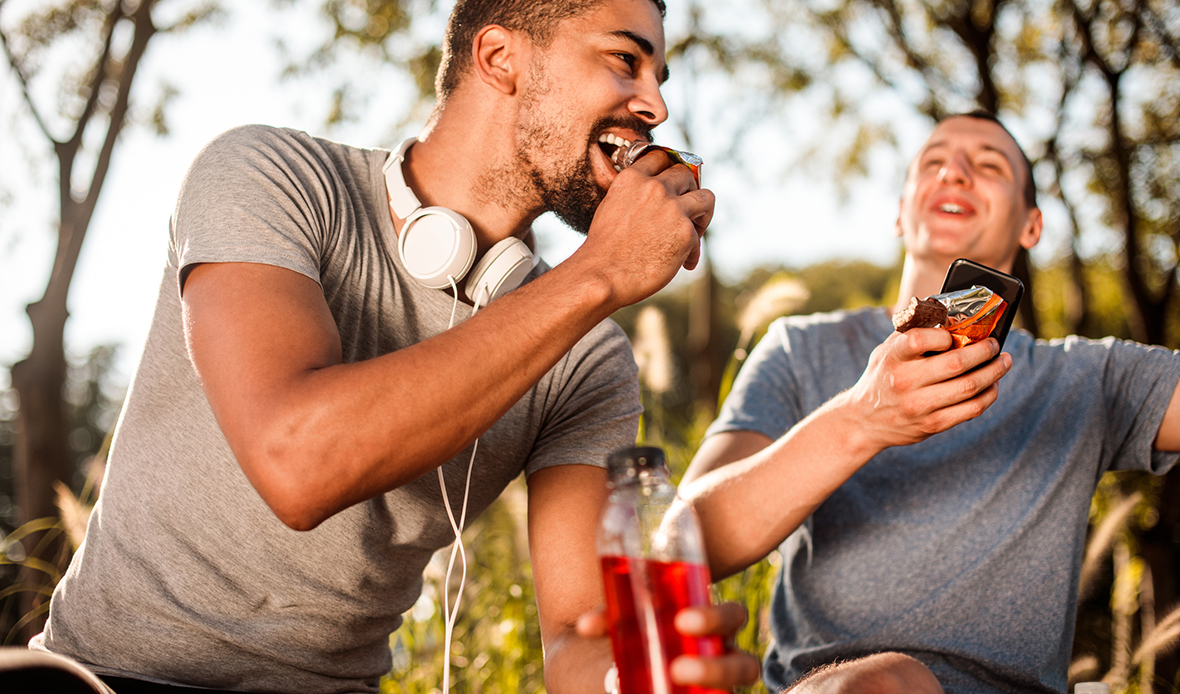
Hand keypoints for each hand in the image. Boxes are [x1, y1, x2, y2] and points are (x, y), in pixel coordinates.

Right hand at [575, 149, 714, 308]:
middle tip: (684, 212)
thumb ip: (635, 196)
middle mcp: (654, 187)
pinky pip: (698, 235)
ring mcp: (673, 208)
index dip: (670, 170)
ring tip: (695, 231)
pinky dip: (693, 251)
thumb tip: (660, 198)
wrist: (603, 275)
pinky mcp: (686, 232)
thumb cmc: (604, 250)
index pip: (660, 157)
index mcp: (632, 179)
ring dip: (703, 213)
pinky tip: (683, 263)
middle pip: (686, 174)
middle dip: (688, 190)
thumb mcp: (613, 208)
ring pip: (706, 197)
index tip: (672, 184)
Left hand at [576, 602, 760, 691]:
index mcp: (712, 628)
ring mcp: (718, 689)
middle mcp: (724, 660)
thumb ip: (609, 619)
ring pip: (737, 690)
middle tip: (677, 668)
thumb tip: (586, 626)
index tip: (681, 621)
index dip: (716, 619)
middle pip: (744, 665)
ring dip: (713, 685)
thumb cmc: (634, 634)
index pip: (733, 618)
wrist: (620, 670)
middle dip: (716, 668)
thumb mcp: (624, 623)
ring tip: (677, 679)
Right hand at [841, 328, 1011, 451]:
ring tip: (1003, 362)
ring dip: (994, 372)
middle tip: (995, 344)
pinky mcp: (932, 424)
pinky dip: (988, 395)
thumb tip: (951, 317)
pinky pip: (971, 410)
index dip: (945, 334)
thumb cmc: (882, 377)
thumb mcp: (886, 351)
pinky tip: (993, 385)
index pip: (921, 338)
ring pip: (969, 387)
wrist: (863, 420)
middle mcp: (904, 382)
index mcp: (892, 357)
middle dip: (984, 350)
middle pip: (956, 363)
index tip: (956, 333)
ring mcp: (919, 406)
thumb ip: (911, 334)